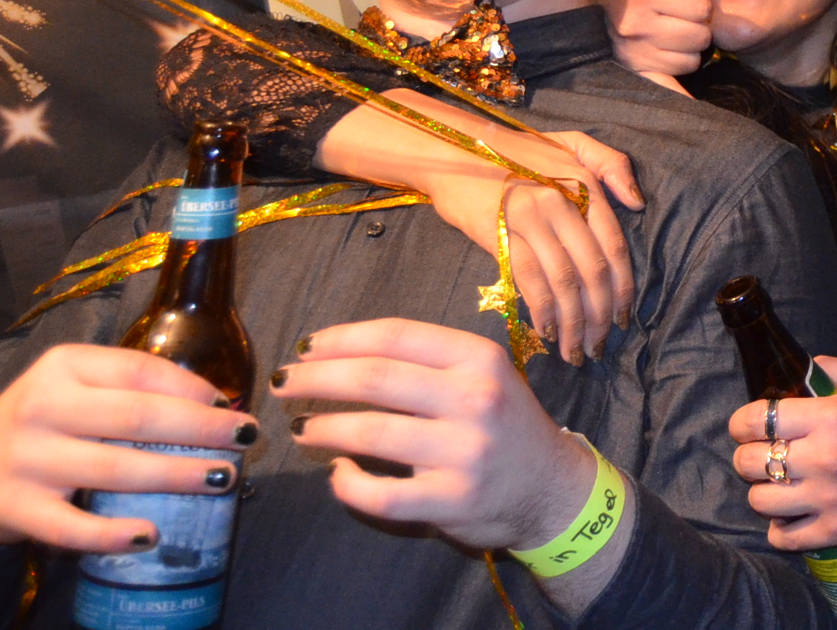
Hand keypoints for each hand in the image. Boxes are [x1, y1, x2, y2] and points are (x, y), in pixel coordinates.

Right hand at [0, 346, 254, 550]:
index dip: (192, 388)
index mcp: (64, 367)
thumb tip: (217, 404)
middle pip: (136, 417)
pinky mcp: (16, 508)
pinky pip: (70, 527)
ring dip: (175, 476)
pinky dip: (111, 534)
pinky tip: (149, 534)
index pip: (139, 371)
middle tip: (244, 439)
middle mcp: (43, 407)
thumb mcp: (78, 384)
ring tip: (222, 480)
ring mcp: (28, 459)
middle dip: (199, 429)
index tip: (230, 404)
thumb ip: (132, 386)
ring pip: (114, 469)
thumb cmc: (46, 420)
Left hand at [276, 319, 596, 551]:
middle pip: (374, 378)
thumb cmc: (504, 424)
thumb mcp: (482, 376)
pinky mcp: (451, 499)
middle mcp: (475, 398)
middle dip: (316, 379)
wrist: (552, 487)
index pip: (396, 336)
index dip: (341, 339)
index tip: (306, 347)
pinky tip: (338, 473)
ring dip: (323, 428)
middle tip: (284, 384)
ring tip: (303, 429)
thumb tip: (337, 353)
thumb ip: (426, 363)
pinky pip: (379, 493)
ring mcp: (464, 451)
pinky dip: (346, 483)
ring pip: (370, 433)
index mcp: (479, 359)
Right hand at [418, 126, 642, 364]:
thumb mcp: (572, 143)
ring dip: (574, 323)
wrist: (454, 149)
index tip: (622, 318)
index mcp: (584, 185)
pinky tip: (549, 332)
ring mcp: (530, 220)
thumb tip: (638, 203)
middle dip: (600, 316)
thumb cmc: (518, 150)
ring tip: (577, 350)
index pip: (614, 246)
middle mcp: (561, 203)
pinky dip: (543, 312)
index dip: (622, 288)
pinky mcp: (498, 236)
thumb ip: (612, 165)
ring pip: (563, 282)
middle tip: (599, 346)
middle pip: (592, 271)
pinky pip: (528, 281)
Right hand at [590, 0, 712, 84]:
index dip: (698, 3)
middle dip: (695, 26)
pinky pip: (671, 91)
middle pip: (701, 37)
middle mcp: (634, 27)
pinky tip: (685, 102)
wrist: (601, 13)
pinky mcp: (635, 78)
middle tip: (675, 18)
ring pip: (691, 60)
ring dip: (685, 50)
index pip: (703, 8)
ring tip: (665, 35)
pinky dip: (678, 94)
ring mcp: (633, 56)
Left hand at [726, 358, 836, 548]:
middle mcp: (823, 458)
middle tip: (760, 454)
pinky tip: (789, 514)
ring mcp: (829, 498)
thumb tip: (801, 368)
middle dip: (747, 455)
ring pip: (760, 501)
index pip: (758, 419)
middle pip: (750, 462)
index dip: (742, 422)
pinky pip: (785, 537)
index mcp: (830, 417)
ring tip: (775, 485)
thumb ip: (832, 369)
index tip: (747, 425)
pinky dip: (778, 527)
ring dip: (761, 491)